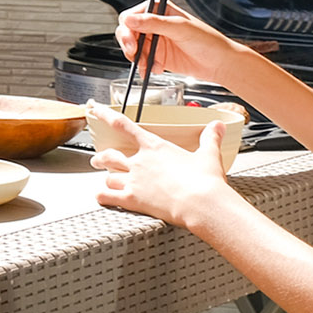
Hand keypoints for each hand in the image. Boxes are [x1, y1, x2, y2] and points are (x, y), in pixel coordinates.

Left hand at [90, 103, 240, 228]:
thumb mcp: (209, 155)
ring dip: (105, 178)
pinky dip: (101, 197)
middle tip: (98, 159)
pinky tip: (100, 197)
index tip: (94, 109)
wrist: (202, 203)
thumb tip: (217, 126)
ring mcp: (134, 180)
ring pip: (108, 176)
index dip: (105, 115)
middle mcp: (140, 162)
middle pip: (111, 155)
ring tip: (105, 180)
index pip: (123, 125)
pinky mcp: (132, 199)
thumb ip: (210, 138)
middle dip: (102, 158)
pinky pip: (107, 196)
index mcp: (154, 147)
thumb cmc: (205, 181)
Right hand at [115, 3, 260, 88]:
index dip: (128, 28)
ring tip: (150, 64)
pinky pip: (141, 61)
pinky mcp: (158, 56)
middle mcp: (155, 24)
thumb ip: (154, 23)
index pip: (132, 16)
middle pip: (128, 32)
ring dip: (138, 58)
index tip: (131, 41)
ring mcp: (156, 41)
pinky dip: (144, 67)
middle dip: (129, 45)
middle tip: (135, 54)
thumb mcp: (180, 28)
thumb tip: (131, 20)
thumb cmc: (208, 41)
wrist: (221, 64)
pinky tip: (155, 69)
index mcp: (160, 10)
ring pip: (133, 48)